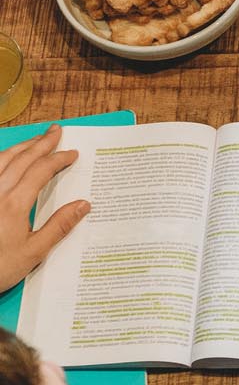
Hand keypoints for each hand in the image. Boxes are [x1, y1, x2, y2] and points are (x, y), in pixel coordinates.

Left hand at [0, 127, 90, 292]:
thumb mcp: (33, 253)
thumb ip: (58, 227)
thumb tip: (83, 205)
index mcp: (15, 203)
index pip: (41, 170)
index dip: (59, 159)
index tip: (72, 153)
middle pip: (22, 158)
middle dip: (41, 143)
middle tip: (56, 131)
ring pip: (3, 159)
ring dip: (22, 146)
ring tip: (35, 140)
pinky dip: (2, 158)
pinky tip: (7, 159)